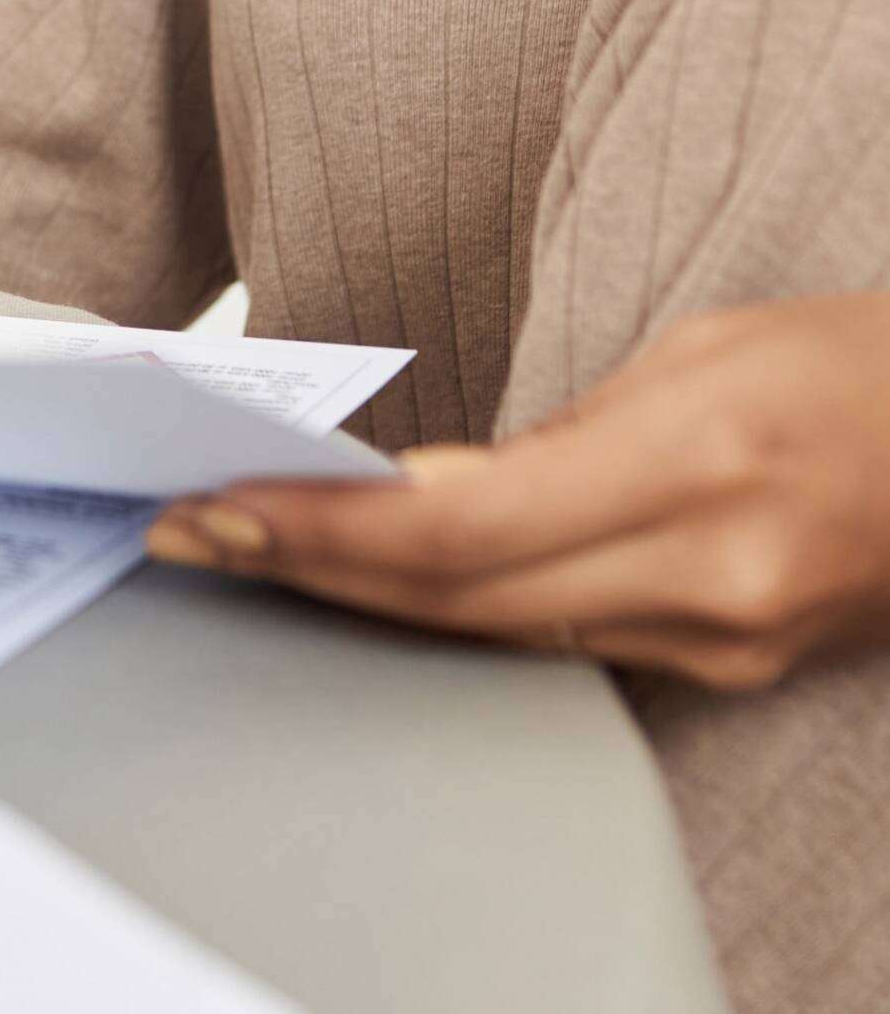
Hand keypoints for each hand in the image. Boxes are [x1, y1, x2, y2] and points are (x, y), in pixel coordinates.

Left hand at [145, 296, 889, 688]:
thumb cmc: (850, 362)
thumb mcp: (702, 347)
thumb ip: (564, 433)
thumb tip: (426, 492)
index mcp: (701, 461)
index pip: (464, 531)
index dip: (328, 532)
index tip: (224, 504)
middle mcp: (709, 574)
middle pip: (460, 602)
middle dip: (310, 570)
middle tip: (190, 531)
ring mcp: (725, 640)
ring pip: (499, 637)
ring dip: (364, 599)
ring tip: (247, 547)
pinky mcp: (729, 666)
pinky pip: (561, 645)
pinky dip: (456, 614)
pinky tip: (374, 581)